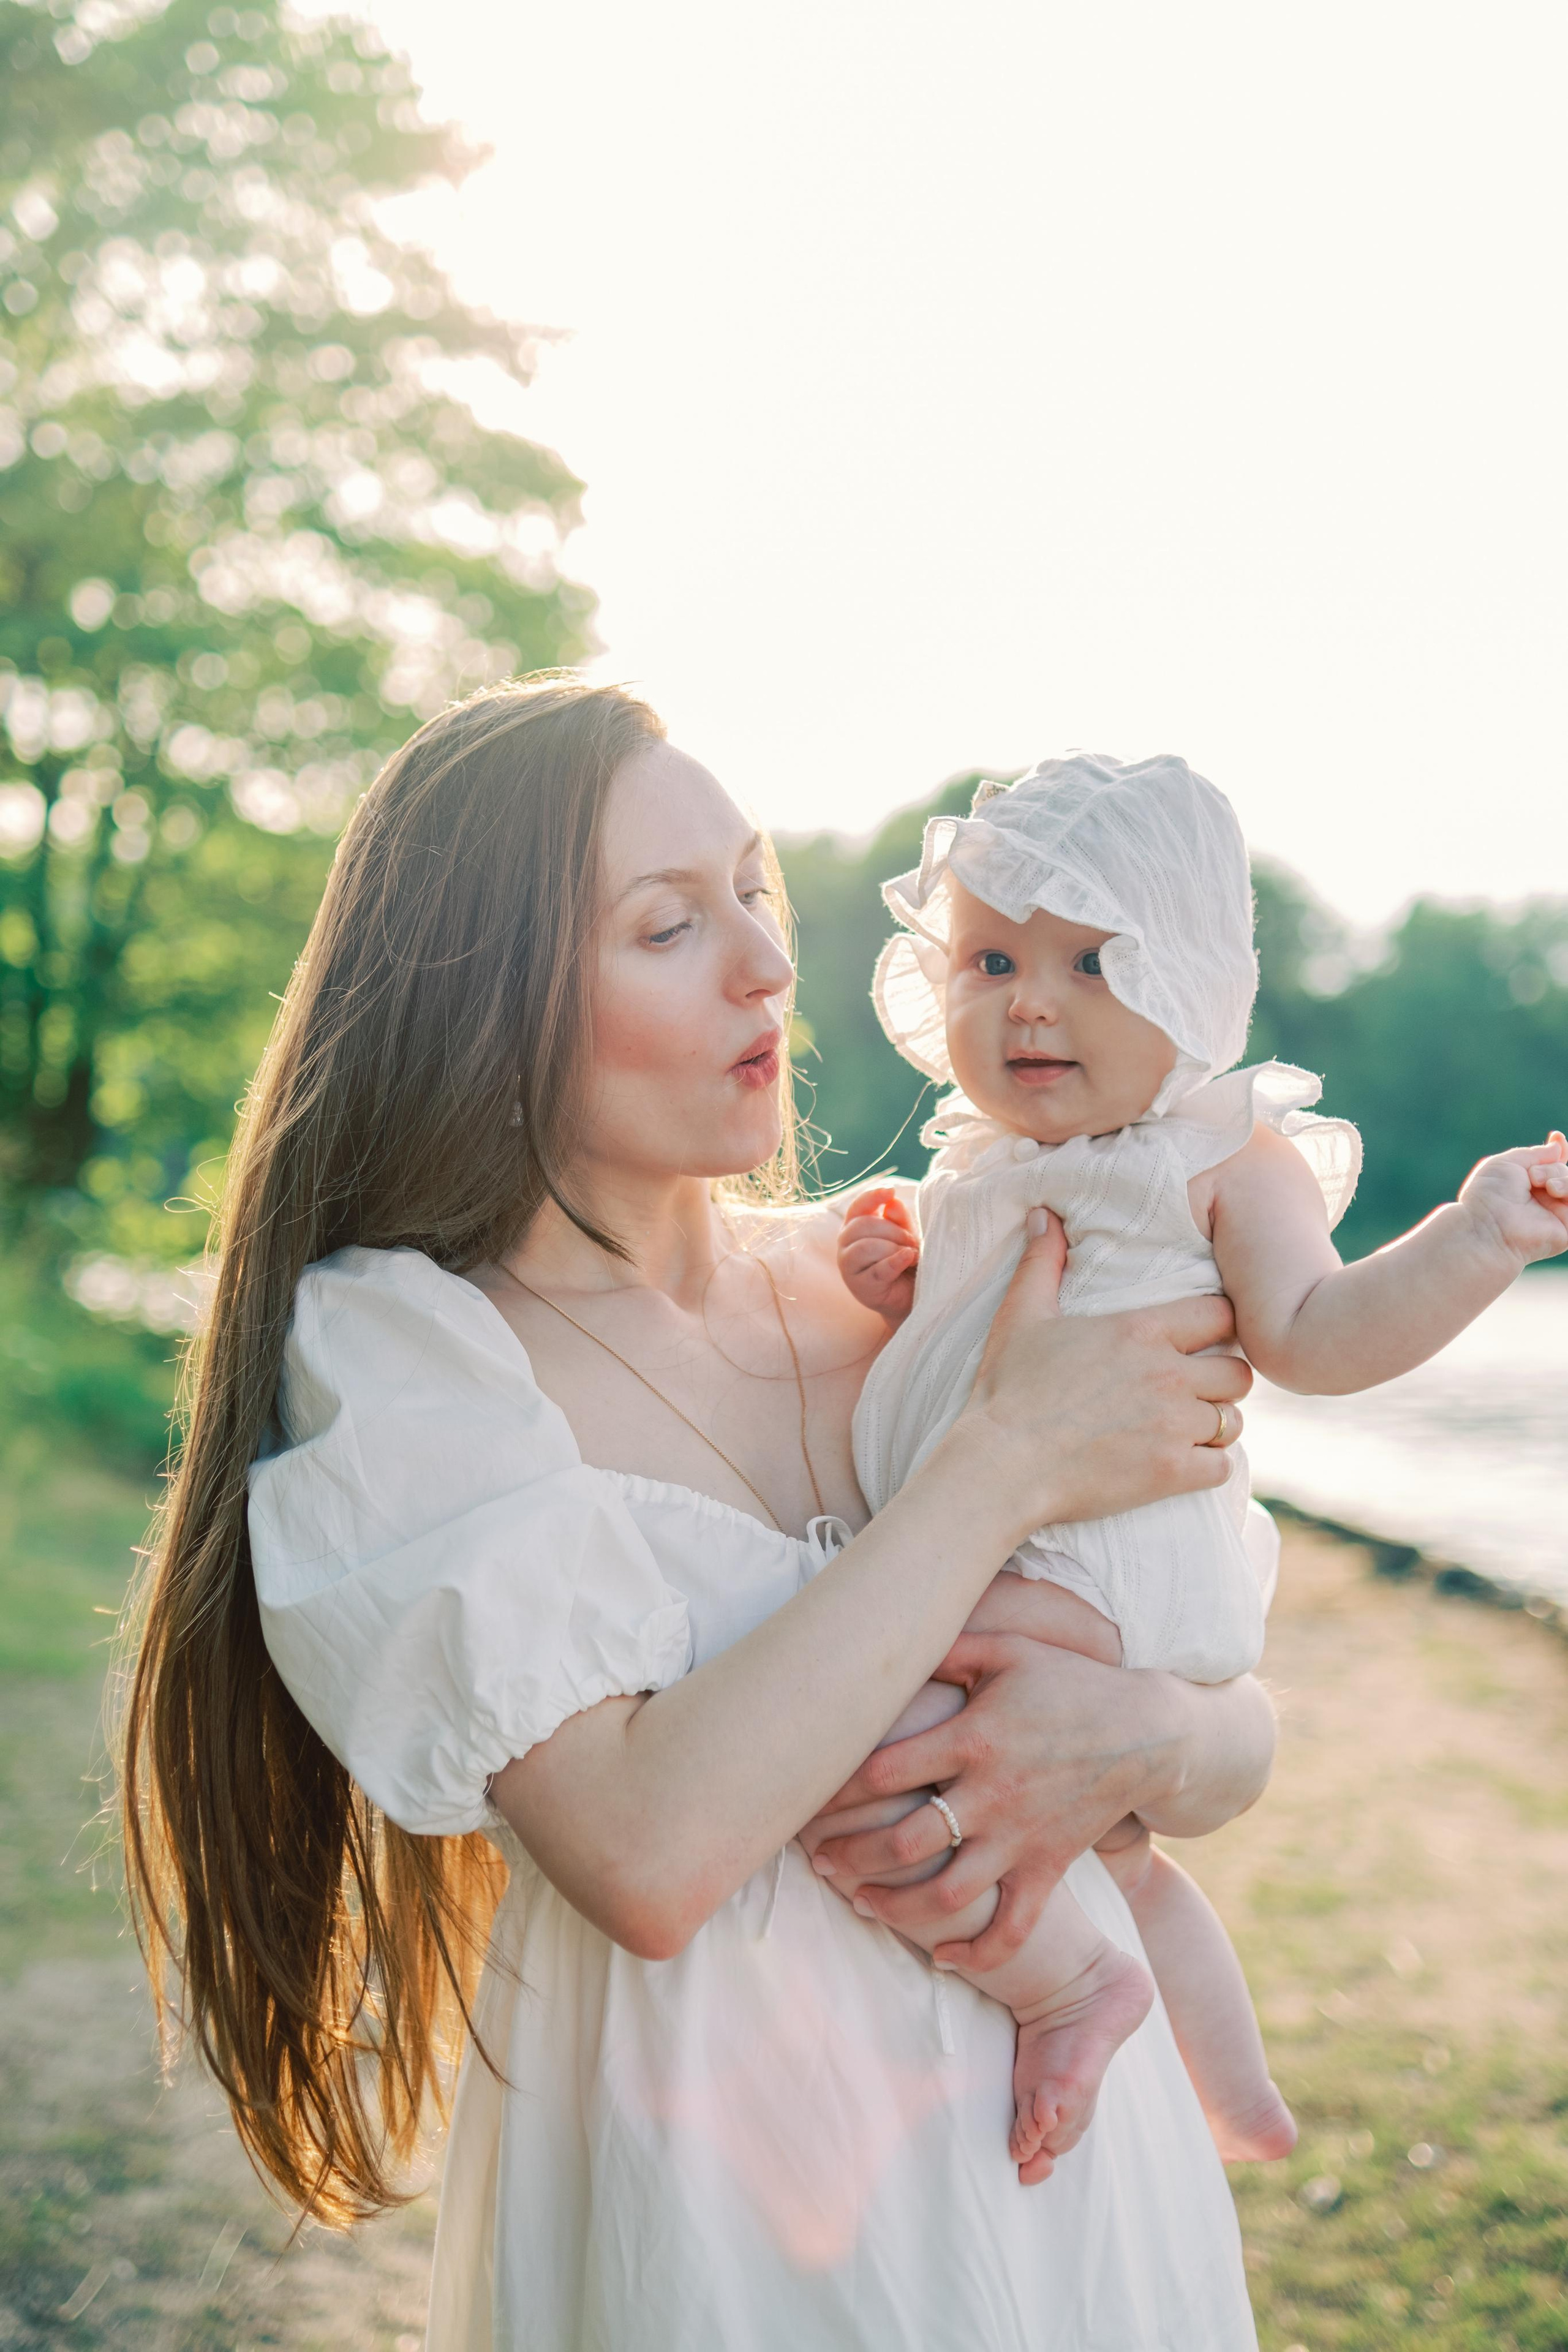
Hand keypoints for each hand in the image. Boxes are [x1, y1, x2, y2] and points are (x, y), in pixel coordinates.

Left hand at [805, 1634, 1195, 1969]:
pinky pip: (1012, 1928)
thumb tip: (894, 1636)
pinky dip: (976, 1952)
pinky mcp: (1049, 1869)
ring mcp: (1022, 1839)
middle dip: (850, 1857)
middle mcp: (992, 1795)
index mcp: (973, 1738)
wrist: (1146, 1731)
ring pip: (948, 1895)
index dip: (835, 1788)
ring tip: (861, 1903)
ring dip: (896, 1907)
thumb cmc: (1069, 1683)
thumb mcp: (1009, 1650)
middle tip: (818, 1861)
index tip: (805, 1797)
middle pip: (903, 1842)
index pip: (884, 1771)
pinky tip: (942, 1956)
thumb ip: (950, 1646)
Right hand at [837, 1186, 919, 1323]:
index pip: (858, 1207)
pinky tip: (908, 1257)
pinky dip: (896, 1261)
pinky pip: (878, 1269)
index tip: (890, 1191)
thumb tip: (892, 1202)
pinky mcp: (860, 1287)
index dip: (872, 1197)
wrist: (911, 1296)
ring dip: (894, 1248)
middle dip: (894, 1231)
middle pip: (863, 1226)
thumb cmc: (905, 1261)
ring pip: (866, 1247)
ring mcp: (849, 1267)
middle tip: (913, 1242)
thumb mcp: (904, 1235)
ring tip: (912, 1256)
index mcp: (854, 1227)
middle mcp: (845, 1245)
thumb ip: (899, 1219)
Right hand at [941, 1208, 1251, 1537]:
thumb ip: (1041, 1262)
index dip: (1217, 1326)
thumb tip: (1044, 1215)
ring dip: (1215, 1424)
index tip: (1201, 1338)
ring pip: (1233, 1421)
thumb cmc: (1009, 1390)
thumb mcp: (1021, 1316)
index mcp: (1142, 1331)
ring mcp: (1174, 1426)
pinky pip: (1222, 1467)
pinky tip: (1182, 1462)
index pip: (1221, 1315)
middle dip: (1222, 1379)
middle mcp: (1168, 1375)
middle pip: (1239, 1372)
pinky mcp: (1172, 1472)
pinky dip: (1208, 1466)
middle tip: (1196, 1388)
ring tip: (1189, 1427)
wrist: (1002, 1465)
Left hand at [1459, 1132, 1567, 1268]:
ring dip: (1562, 1177)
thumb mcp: (1508, 1162)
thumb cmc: (1490, 1195)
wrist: (1487, 1226)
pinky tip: (1554, 1191)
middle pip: (1564, 1172)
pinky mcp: (1567, 1230)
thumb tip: (1558, 1146)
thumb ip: (1535, 1153)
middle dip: (1552, 1168)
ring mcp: (1556, 1215)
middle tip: (1531, 1177)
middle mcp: (1543, 1199)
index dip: (1559, 1151)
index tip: (1556, 1136)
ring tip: (1544, 1186)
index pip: (1552, 1164)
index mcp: (1527, 1184)